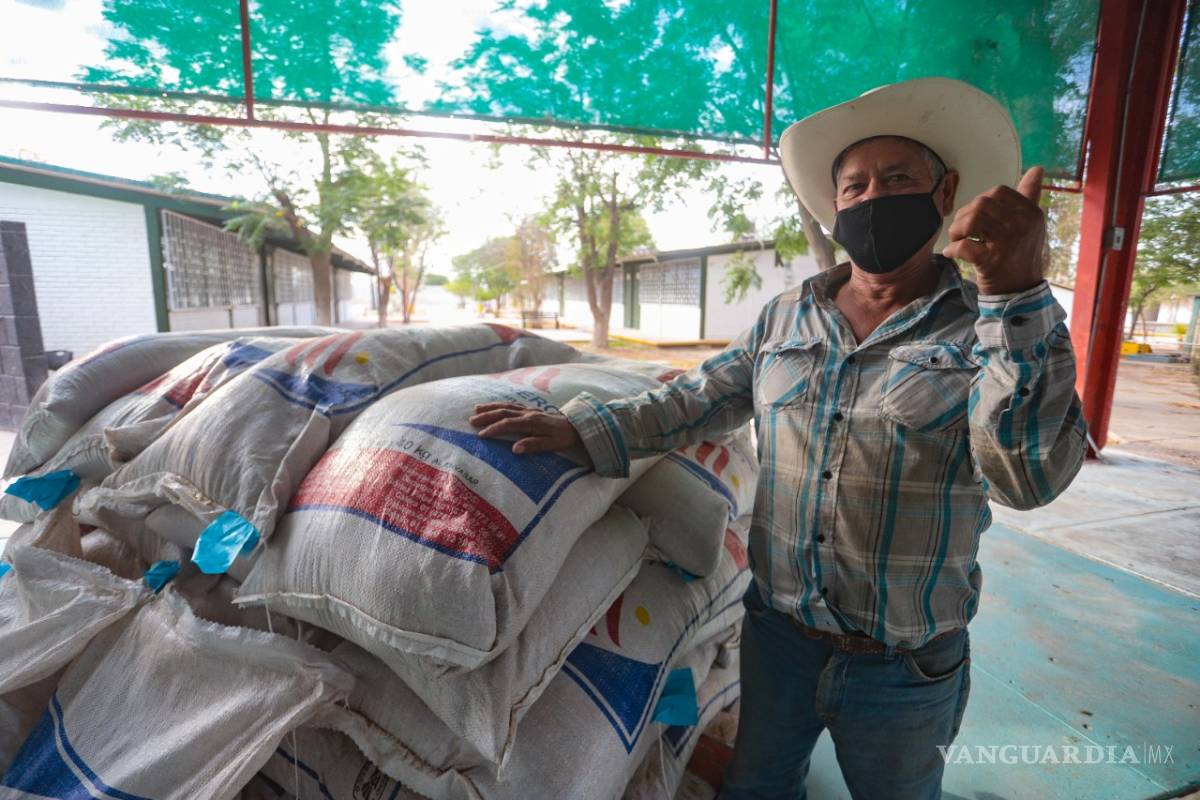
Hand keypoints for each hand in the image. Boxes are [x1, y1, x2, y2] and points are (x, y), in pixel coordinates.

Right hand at [468, 402, 581, 454]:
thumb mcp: (551, 444)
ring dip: (491, 407)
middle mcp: (528, 413)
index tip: (481, 435)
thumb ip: (533, 445)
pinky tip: (494, 406)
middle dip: (486, 416)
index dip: (494, 429)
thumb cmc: (564, 437)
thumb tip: (515, 449)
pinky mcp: (531, 410)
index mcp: (532, 422)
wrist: (577, 425)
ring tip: (476, 409)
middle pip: (503, 412)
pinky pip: (512, 405)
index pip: (508, 424)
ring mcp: (529, 410)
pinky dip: (500, 405)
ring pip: (506, 406)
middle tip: (471, 420)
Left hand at [942, 166, 1046, 295]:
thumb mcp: (1030, 224)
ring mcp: (1008, 243)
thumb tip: (1037, 169)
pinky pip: (964, 246)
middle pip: (982, 204)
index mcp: (1031, 213)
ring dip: (957, 230)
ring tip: (957, 240)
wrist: (1020, 293)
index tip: (976, 218)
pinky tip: (952, 254)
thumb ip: (1030, 196)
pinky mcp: (992, 261)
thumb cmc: (1020, 256)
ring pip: (972, 221)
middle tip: (961, 231)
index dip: (980, 202)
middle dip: (964, 216)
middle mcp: (1023, 225)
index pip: (999, 192)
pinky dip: (953, 249)